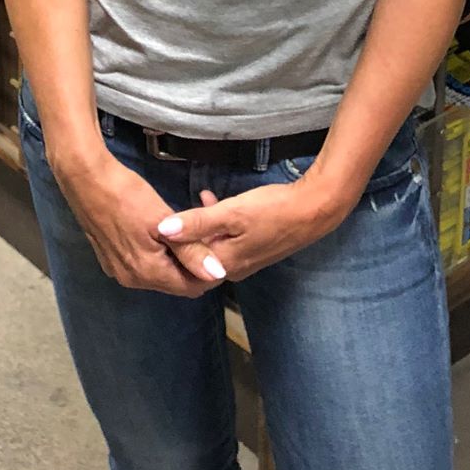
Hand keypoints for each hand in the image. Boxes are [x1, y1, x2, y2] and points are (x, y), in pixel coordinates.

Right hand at [59, 151, 227, 296]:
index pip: (191, 288)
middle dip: (192, 263)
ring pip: (160, 274)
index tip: (215, 246)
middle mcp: (132, 280)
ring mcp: (118, 270)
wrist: (86, 178)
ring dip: (174, 258)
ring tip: (183, 231)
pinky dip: (157, 253)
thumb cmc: (127, 195)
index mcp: (147, 273)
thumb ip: (191, 251)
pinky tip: (159, 232)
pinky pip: (143, 265)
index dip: (207, 270)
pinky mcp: (110, 259)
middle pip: (175, 282)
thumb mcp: (164, 220)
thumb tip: (217, 274)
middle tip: (201, 235)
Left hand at [156, 179, 345, 280]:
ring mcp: (245, 259)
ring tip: (191, 203)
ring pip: (211, 246)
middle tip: (168, 213)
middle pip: (196, 257)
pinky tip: (211, 200)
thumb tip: (162, 230)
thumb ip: (197, 222)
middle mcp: (232, 269)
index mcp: (223, 265)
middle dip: (182, 237)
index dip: (168, 247)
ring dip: (199, 227)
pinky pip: (225, 239)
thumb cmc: (271, 211)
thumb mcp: (231, 213)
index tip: (156, 225)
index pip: (184, 266)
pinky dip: (215, 223)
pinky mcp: (254, 247)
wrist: (314, 210)